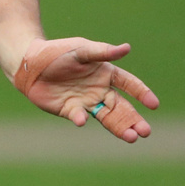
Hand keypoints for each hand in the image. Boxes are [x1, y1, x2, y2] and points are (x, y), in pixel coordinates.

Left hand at [14, 37, 158, 142]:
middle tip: (145, 132)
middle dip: (134, 119)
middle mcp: (99, 90)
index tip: (153, 104)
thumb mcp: (82, 49)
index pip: (128, 84)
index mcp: (105, 73)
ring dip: (119, 127)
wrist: (30, 63)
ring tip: (131, 137)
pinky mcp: (70, 110)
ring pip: (107, 118)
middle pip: (121, 107)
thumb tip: (127, 48)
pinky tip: (82, 120)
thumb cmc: (58, 51)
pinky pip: (79, 117)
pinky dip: (80, 119)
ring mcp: (86, 102)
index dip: (141, 93)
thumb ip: (103, 52)